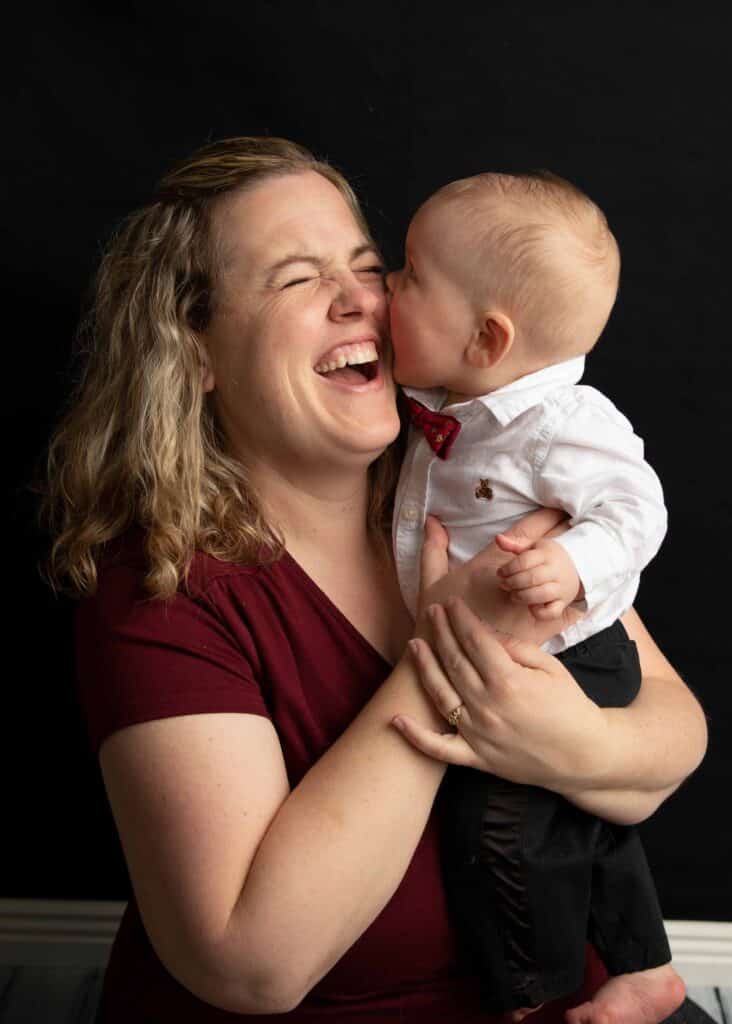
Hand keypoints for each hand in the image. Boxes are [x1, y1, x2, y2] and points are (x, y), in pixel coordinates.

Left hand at [394, 597, 607, 790]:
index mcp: (509, 681)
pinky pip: (439, 749)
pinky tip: (396, 720)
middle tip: (430, 612)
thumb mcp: (551, 669)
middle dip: (440, 632)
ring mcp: (479, 734)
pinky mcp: (476, 757)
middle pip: (454, 661)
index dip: (460, 619)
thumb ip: (516, 649)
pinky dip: (416, 737)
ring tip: (413, 643)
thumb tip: (487, 634)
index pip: (475, 641)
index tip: (451, 603)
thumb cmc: (571, 707)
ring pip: (441, 695)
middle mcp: (488, 706)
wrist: (583, 756)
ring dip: (424, 667)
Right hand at [415, 509, 582, 646]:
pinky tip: (590, 596)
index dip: (544, 519)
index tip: (560, 508)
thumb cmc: (435, 623)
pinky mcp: (536, 631)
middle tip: (583, 524)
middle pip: (547, 553)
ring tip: (592, 554)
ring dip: (576, 566)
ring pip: (560, 579)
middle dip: (565, 537)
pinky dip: (577, 604)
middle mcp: (513, 583)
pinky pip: (564, 613)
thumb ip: (433, 550)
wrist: (445, 662)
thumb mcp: (430, 583)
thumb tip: (432, 520)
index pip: (523, 535)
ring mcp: (527, 606)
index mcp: (489, 566)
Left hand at [495, 534, 582, 620]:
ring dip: (522, 596)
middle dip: (513, 582)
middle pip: (532, 577)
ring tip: (514, 595)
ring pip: (541, 594)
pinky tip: (531, 606)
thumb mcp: (533, 547)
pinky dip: (539, 612)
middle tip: (504, 584)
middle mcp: (555, 571)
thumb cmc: (548, 556)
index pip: (524, 561)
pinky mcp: (563, 602)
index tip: (501, 572)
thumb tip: (498, 538)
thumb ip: (514, 545)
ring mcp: (561, 588)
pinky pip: (552, 612)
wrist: (577, 564)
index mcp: (546, 554)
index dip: (508, 568)